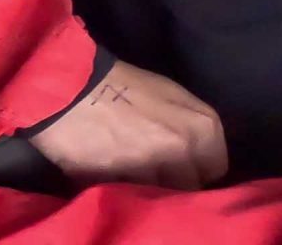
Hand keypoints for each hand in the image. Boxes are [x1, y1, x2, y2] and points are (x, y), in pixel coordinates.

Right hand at [26, 60, 226, 189]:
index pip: (215, 169)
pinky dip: (123, 190)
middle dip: (173, 181)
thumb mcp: (168, 95)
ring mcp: (153, 170)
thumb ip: (190, 126)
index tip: (178, 164)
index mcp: (203, 126)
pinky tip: (111, 174)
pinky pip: (130, 196)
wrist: (66, 85)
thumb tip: (196, 156)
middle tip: (151, 170)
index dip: (195, 167)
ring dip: (147, 188)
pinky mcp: (121, 184)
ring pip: (161, 195)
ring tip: (129, 172)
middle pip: (190, 186)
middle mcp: (184, 149)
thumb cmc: (119, 84)